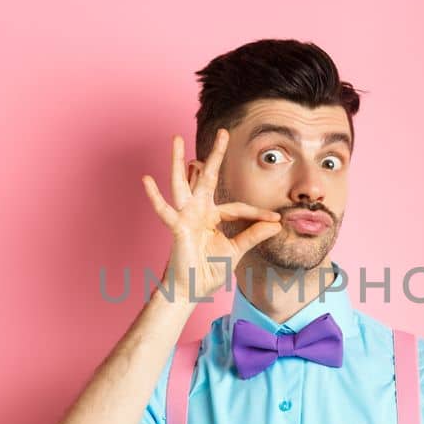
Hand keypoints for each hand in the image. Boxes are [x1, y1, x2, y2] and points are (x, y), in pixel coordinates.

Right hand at [141, 128, 281, 303]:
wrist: (191, 290)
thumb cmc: (209, 271)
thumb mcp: (236, 251)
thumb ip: (254, 235)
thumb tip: (277, 225)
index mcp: (213, 217)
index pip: (238, 208)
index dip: (257, 215)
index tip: (276, 220)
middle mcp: (199, 211)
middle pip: (208, 178)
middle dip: (216, 155)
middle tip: (224, 133)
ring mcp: (186, 216)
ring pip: (182, 183)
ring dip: (177, 161)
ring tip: (176, 139)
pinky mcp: (176, 227)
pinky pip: (164, 210)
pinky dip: (154, 196)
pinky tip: (147, 180)